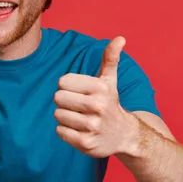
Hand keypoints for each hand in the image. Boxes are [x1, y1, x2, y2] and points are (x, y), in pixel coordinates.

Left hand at [53, 37, 137, 157]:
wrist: (124, 135)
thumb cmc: (110, 103)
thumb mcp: (110, 80)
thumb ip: (110, 58)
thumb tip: (120, 38)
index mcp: (100, 88)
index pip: (62, 81)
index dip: (68, 87)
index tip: (81, 93)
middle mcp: (98, 106)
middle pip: (58, 98)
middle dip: (65, 102)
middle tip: (78, 106)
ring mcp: (92, 126)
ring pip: (58, 115)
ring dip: (65, 117)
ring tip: (80, 118)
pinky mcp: (86, 143)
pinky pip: (60, 132)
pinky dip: (65, 131)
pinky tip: (79, 130)